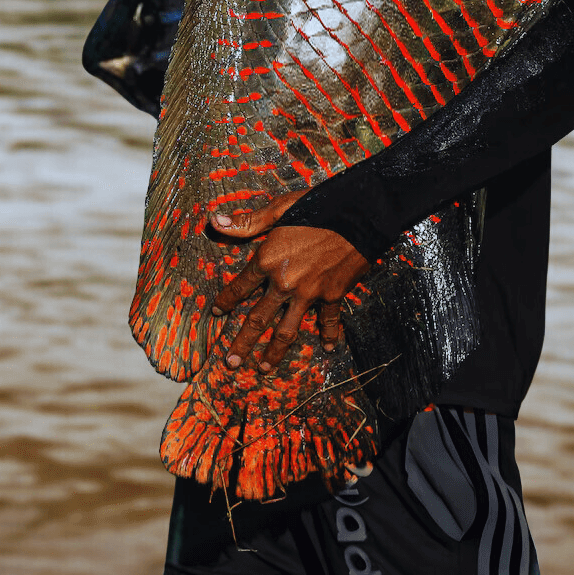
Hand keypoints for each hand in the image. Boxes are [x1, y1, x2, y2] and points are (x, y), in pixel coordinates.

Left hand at [208, 190, 370, 371]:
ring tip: (264, 368)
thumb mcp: (279, 209)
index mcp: (268, 260)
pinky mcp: (333, 295)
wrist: (360, 214)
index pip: (240, 287)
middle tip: (231, 362)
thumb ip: (247, 222)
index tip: (216, 313)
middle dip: (243, 343)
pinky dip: (329, 335)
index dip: (226, 300)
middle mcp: (285, 283)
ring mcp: (309, 293)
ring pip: (287, 330)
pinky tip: (328, 348)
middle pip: (258, 319)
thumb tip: (213, 221)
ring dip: (275, 352)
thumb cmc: (318, 206)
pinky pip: (328, 321)